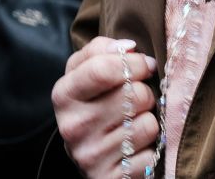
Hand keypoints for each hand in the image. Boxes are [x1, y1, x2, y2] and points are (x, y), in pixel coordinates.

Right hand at [52, 37, 159, 178]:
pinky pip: (150, 155)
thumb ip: (102, 50)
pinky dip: (149, 150)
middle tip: (136, 99)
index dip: (134, 63)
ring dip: (148, 121)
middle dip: (144, 93)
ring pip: (147, 124)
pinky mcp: (107, 177)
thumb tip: (128, 47)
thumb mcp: (86, 72)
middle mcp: (72, 126)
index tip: (146, 65)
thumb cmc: (94, 103)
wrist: (91, 154)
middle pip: (133, 95)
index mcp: (64, 94)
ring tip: (133, 123)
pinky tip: (134, 148)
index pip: (103, 68)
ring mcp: (89, 155)